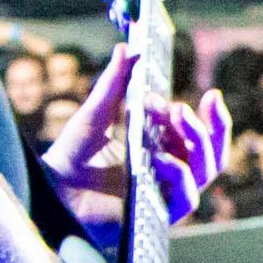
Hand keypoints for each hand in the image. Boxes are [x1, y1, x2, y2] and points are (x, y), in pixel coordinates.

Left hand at [41, 47, 231, 225]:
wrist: (49, 191)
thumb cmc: (70, 158)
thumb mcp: (94, 115)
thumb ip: (113, 84)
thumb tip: (126, 49)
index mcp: (161, 149)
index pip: (200, 136)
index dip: (211, 117)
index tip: (210, 95)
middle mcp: (168, 172)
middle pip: (212, 154)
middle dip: (212, 127)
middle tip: (198, 102)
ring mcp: (163, 193)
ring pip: (205, 172)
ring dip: (196, 141)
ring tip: (176, 115)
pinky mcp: (155, 214)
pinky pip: (186, 196)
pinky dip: (178, 173)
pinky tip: (160, 157)